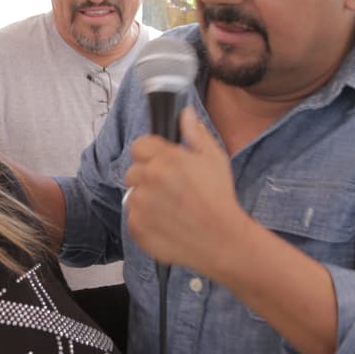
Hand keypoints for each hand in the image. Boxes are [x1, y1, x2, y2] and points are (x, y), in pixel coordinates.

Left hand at [123, 106, 252, 275]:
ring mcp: (140, 205)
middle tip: (170, 189)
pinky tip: (166, 223)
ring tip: (171, 208)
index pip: (139, 145)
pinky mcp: (137, 227)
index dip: (150, 154)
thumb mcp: (214, 159)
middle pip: (133, 171)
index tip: (163, 163)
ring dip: (146, 199)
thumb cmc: (219, 198)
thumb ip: (196, 134)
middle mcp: (149, 179)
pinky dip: (145, 220)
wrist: (222, 240)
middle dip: (148, 177)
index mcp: (166, 159)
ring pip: (133, 194)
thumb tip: (185, 113)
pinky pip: (133, 217)